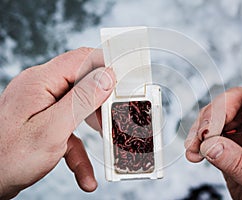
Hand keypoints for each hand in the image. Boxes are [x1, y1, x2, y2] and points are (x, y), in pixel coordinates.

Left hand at [0, 48, 115, 198]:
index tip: (125, 84)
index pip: (81, 59)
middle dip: (102, 100)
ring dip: (94, 123)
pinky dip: (79, 147)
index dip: (106, 67)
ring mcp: (42, 104)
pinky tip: (85, 173)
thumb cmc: (9, 158)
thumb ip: (81, 100)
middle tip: (116, 116)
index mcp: (41, 81)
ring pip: (79, 104)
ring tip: (105, 139)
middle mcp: (41, 88)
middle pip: (82, 80)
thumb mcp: (52, 130)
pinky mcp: (44, 121)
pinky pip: (68, 128)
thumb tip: (107, 76)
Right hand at [185, 85, 241, 199]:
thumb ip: (240, 163)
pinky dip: (197, 140)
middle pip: (233, 100)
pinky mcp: (229, 142)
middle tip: (204, 136)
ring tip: (193, 149)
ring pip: (216, 113)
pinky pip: (209, 131)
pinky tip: (193, 152)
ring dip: (201, 129)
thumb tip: (209, 145)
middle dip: (214, 117)